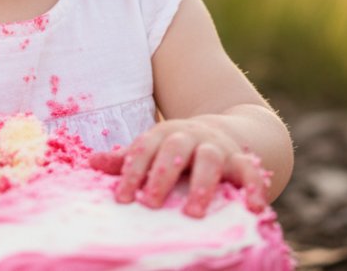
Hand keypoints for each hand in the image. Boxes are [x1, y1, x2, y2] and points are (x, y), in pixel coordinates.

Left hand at [89, 118, 270, 217]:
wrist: (221, 133)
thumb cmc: (175, 149)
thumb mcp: (151, 149)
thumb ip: (126, 159)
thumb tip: (92, 162)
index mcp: (163, 134)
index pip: (143, 149)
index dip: (131, 172)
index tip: (121, 198)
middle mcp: (190, 137)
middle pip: (174, 150)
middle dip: (162, 175)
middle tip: (150, 203)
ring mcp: (217, 147)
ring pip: (210, 160)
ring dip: (202, 186)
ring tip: (193, 214)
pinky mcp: (241, 160)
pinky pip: (250, 171)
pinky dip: (254, 187)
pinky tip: (255, 207)